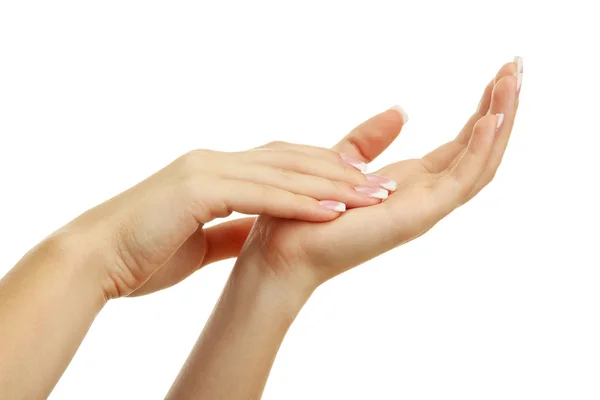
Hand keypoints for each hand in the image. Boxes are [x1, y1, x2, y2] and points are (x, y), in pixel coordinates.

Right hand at [63, 142, 386, 297]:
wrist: (95, 260)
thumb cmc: (144, 251)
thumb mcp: (202, 239)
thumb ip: (233, 229)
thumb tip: (264, 233)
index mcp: (216, 171)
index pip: (281, 162)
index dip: (323, 168)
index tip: (360, 180)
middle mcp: (214, 161)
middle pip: (290, 159)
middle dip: (340, 170)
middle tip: (382, 182)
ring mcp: (205, 170)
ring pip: (282, 173)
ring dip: (332, 185)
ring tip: (373, 196)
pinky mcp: (197, 190)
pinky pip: (260, 195)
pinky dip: (300, 202)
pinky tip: (333, 210)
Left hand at [239, 58, 521, 287]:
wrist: (283, 251)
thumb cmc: (306, 213)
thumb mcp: (344, 162)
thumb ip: (371, 139)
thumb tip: (402, 110)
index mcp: (408, 185)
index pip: (458, 146)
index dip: (480, 112)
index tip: (497, 76)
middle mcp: (424, 197)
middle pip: (477, 151)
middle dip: (500, 109)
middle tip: (517, 67)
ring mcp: (425, 208)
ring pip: (479, 163)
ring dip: (500, 122)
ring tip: (514, 79)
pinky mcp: (418, 216)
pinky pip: (460, 180)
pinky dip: (480, 149)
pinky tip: (491, 117)